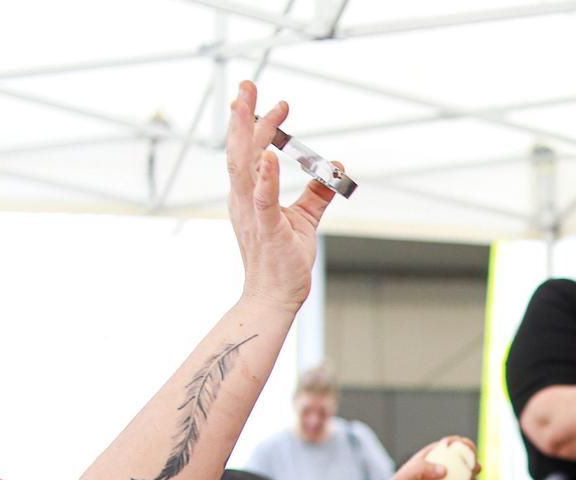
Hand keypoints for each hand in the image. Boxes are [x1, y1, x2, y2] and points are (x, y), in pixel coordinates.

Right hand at [225, 81, 334, 312]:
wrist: (273, 297)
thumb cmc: (283, 261)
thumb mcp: (304, 219)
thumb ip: (318, 192)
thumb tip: (335, 167)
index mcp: (249, 195)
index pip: (248, 151)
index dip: (253, 123)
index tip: (265, 99)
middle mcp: (243, 200)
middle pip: (239, 150)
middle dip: (242, 116)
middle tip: (247, 84)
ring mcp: (253, 214)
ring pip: (246, 166)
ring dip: (249, 135)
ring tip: (252, 106)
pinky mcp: (268, 229)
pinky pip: (264, 199)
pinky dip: (267, 177)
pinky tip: (271, 156)